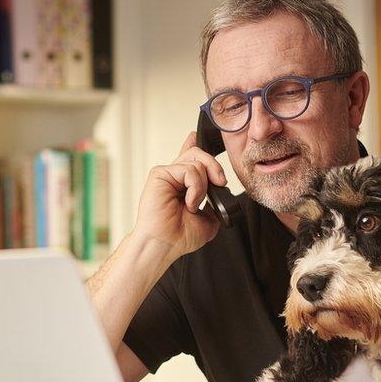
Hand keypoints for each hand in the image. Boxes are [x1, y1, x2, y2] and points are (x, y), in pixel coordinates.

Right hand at [132, 131, 228, 260]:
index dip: (193, 144)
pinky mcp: (160, 174)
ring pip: (197, 161)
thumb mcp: (209, 219)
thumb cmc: (180, 237)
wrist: (165, 245)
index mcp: (182, 184)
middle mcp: (174, 176)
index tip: (195, 136)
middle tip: (220, 183)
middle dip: (215, 167)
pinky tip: (189, 203)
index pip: (189, 157)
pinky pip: (189, 169)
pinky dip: (195, 187)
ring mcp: (167, 174)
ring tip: (194, 205)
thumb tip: (220, 189)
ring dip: (203, 186)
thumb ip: (215, 202)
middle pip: (198, 154)